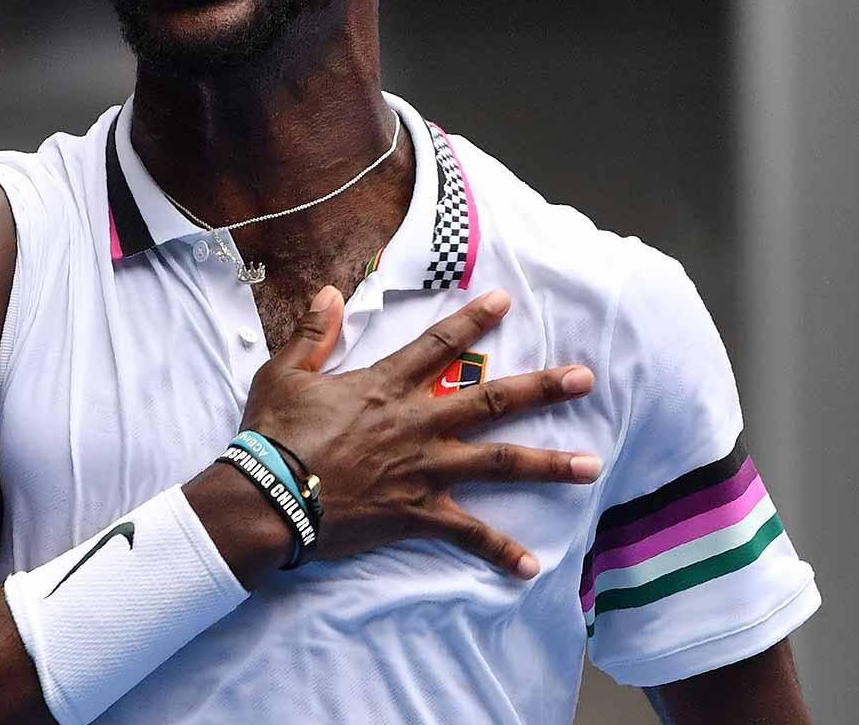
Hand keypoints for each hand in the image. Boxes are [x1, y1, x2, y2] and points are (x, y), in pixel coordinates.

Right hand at [238, 286, 598, 577]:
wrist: (268, 497)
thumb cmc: (271, 435)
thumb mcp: (284, 374)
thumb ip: (312, 334)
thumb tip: (327, 293)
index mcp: (386, 386)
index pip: (440, 344)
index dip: (474, 320)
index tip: (506, 301)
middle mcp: (417, 423)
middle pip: (492, 400)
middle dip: (543, 388)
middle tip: (586, 380)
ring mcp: (423, 470)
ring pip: (497, 462)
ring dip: (547, 463)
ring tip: (590, 465)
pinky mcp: (417, 513)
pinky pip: (467, 533)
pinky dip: (498, 549)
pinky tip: (530, 565)